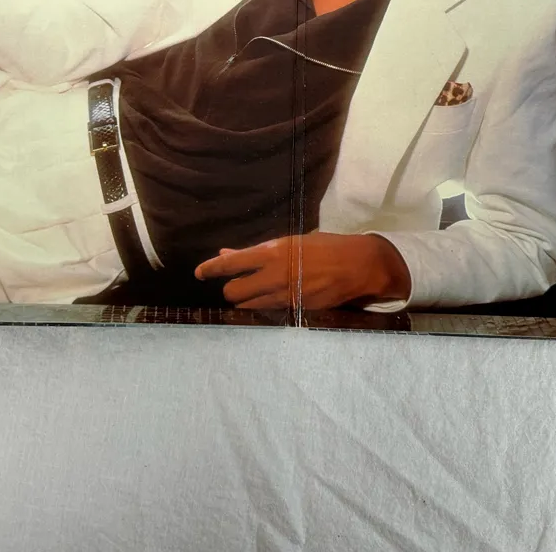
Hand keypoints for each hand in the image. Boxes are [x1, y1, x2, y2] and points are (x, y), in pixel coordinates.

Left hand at [195, 232, 410, 310]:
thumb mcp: (289, 243)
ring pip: (248, 305)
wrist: (358, 265)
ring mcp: (285, 295)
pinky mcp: (295, 310)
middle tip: (236, 286)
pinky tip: (270, 300)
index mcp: (273, 252)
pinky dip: (264, 306)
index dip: (210, 269)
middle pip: (233, 292)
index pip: (231, 264)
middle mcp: (275, 275)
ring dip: (245, 301)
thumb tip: (228, 255)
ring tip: (253, 293)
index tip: (198, 273)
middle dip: (230, 290)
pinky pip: (269, 311)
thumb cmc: (324, 247)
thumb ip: (257, 253)